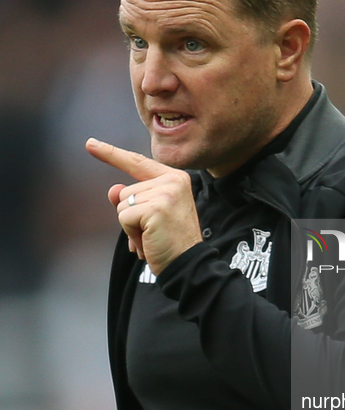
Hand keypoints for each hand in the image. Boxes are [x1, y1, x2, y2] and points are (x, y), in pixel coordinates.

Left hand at [86, 137, 201, 274]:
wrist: (188, 265)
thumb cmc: (170, 243)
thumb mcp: (150, 216)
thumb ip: (132, 200)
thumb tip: (113, 191)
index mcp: (174, 179)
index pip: (137, 163)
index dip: (111, 154)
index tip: (90, 144)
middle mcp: (172, 181)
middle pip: (126, 192)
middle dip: (132, 217)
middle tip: (154, 232)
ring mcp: (165, 193)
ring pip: (122, 205)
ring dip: (131, 227)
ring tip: (153, 237)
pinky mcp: (155, 208)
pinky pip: (124, 218)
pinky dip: (132, 234)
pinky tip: (149, 241)